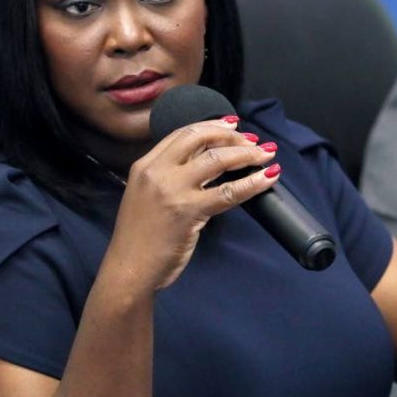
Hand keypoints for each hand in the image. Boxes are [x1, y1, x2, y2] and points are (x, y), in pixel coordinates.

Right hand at [105, 118, 279, 292]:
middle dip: (233, 136)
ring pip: (218, 160)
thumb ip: (169, 176)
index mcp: (145, 165)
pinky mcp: (189, 211)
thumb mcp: (146, 196)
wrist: (128, 271)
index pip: (183, 133)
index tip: (233, 125)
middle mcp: (157, 172)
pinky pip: (229, 191)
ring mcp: (173, 190)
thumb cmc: (139, 239)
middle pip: (201, 138)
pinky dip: (253, 182)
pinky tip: (268, 177)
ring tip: (266, 155)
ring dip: (247, 154)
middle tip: (254, 142)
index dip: (213, 125)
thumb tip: (207, 161)